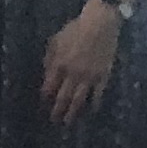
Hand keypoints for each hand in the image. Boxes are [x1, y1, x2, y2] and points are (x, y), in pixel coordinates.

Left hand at [42, 0, 123, 122]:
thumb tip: (46, 73)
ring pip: (79, 100)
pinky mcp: (103, 77)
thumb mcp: (55, 40)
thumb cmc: (75, 29)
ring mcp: (89, 77)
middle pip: (63, 97)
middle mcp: (72, 74)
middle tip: (53, 121)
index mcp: (58, 64)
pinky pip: (98, 94)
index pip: (49, 87)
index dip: (45, 98)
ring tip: (68, 123)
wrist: (100, 25)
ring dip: (73, 113)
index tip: (42, 105)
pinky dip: (94, 104)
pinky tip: (91, 111)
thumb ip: (49, 58)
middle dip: (57, 111)